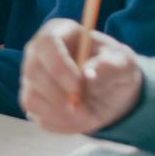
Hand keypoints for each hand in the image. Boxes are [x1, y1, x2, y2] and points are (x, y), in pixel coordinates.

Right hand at [20, 18, 142, 133]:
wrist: (110, 88)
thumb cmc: (114, 67)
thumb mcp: (123, 62)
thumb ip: (110, 65)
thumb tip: (89, 73)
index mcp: (58, 32)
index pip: (46, 44)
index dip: (59, 67)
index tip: (79, 86)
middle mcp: (37, 52)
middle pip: (33, 73)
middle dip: (60, 96)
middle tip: (85, 108)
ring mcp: (31, 77)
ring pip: (32, 97)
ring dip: (61, 113)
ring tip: (86, 113)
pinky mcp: (32, 98)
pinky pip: (36, 115)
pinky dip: (59, 123)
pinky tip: (77, 118)